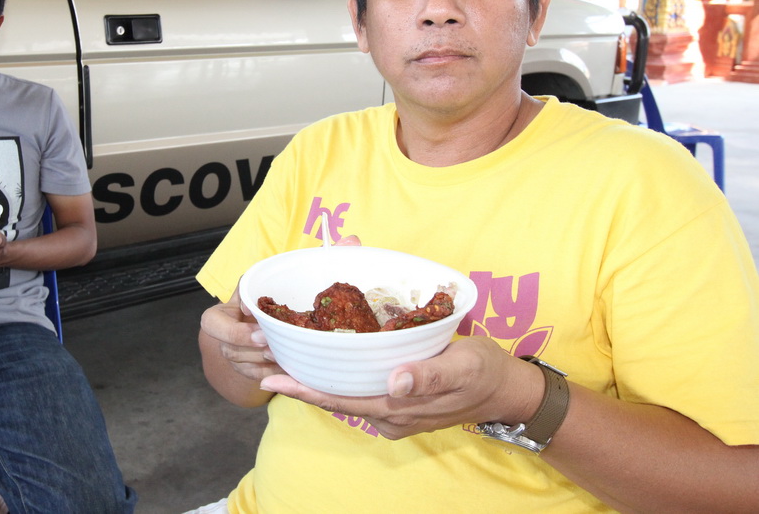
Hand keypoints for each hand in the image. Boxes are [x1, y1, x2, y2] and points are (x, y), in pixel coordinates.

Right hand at [201, 289, 283, 383]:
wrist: (253, 319)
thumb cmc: (250, 301)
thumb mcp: (246, 290)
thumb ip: (246, 288)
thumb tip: (250, 306)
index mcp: (213, 320)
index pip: (217, 329)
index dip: (240, 334)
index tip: (262, 333)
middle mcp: (220, 342)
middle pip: (233, 351)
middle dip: (256, 352)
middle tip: (277, 348)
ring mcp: (232, 359)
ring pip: (245, 367)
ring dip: (266, 364)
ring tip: (286, 357)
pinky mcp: (246, 371)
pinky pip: (258, 377)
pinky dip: (273, 373)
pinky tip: (289, 368)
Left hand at [259, 336, 540, 439]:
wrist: (508, 390)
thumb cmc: (484, 371)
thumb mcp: (463, 366)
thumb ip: (430, 375)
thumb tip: (396, 382)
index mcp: (398, 406)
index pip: (340, 399)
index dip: (305, 389)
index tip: (272, 378)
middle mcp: (389, 415)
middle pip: (335, 399)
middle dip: (301, 384)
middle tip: (266, 361)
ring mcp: (394, 413)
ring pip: (346, 396)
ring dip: (317, 382)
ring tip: (285, 361)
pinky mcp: (400, 403)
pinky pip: (361, 393)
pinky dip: (340, 380)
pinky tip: (326, 362)